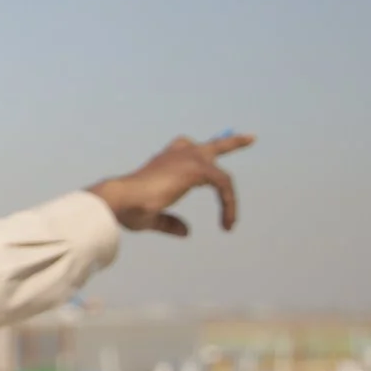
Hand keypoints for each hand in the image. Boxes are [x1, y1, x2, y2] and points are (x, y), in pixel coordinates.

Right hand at [90, 133, 251, 236]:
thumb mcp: (151, 217)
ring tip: (233, 218)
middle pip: (211, 147)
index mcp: (164, 163)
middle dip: (231, 143)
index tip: (211, 184)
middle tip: (250, 138)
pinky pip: (223, 185)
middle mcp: (177, 155)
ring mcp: (187, 158)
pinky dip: (228, 205)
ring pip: (221, 174)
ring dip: (230, 198)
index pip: (187, 155)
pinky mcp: (196, 169)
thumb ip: (169, 222)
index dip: (201, 166)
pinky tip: (226, 224)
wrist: (120, 200)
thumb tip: (186, 231)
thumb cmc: (128, 208)